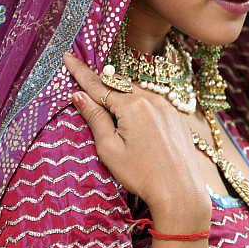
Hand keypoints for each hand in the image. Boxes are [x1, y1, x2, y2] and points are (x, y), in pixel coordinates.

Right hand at [63, 53, 210, 227]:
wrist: (180, 191)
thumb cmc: (141, 174)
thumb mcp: (110, 149)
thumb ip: (95, 119)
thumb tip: (79, 95)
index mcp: (132, 105)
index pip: (98, 84)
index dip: (80, 72)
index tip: (67, 56)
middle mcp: (152, 99)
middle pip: (118, 86)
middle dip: (101, 85)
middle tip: (83, 80)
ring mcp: (167, 106)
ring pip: (135, 93)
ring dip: (120, 95)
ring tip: (106, 104)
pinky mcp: (176, 116)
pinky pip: (151, 102)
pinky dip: (136, 104)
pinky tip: (132, 118)